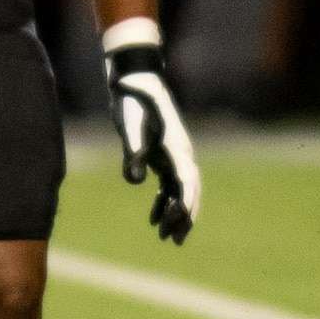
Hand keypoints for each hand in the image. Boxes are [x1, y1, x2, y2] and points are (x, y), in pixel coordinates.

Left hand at [104, 35, 198, 243]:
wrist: (135, 77)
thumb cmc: (132, 100)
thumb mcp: (130, 125)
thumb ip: (134, 152)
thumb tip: (137, 181)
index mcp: (175, 147)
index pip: (186, 182)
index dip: (184, 205)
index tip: (179, 224)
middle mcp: (179, 152)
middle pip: (189, 189)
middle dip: (184, 216)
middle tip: (176, 241)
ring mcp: (172, 153)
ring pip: (180, 189)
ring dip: (174, 212)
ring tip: (166, 237)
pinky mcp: (162, 153)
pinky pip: (168, 183)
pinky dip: (163, 201)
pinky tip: (153, 218)